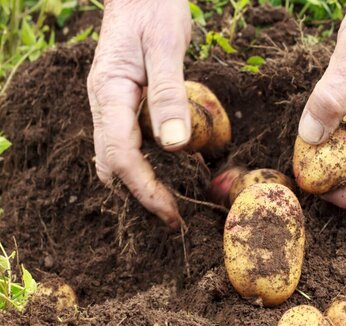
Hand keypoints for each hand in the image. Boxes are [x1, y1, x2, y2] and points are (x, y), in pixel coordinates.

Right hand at [87, 0, 191, 228]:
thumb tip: (174, 144)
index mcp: (109, 93)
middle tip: (173, 217)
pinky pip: (127, 142)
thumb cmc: (152, 10)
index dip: (144, 189)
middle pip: (112, 164)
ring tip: (171, 202)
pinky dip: (144, 165)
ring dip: (140, 184)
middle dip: (140, 195)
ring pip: (116, 157)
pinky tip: (168, 170)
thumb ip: (168, 94)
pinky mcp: (123, 104)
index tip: (171, 212)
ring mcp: (110, 105)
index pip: (120, 155)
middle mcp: (104, 104)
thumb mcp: (166, 47)